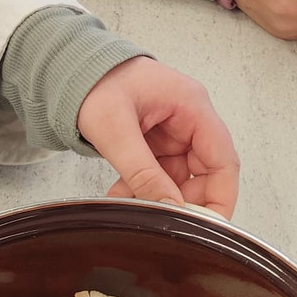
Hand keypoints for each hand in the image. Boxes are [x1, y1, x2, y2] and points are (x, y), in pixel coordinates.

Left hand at [76, 58, 239, 217]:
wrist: (73, 68)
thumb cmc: (97, 81)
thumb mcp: (116, 130)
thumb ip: (142, 172)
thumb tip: (167, 207)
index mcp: (192, 106)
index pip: (223, 161)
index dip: (220, 197)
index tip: (208, 227)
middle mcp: (190, 119)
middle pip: (205, 174)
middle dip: (182, 201)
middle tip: (161, 221)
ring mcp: (174, 130)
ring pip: (179, 178)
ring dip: (157, 196)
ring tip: (129, 203)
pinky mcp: (157, 140)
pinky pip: (160, 173)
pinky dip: (144, 188)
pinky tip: (123, 195)